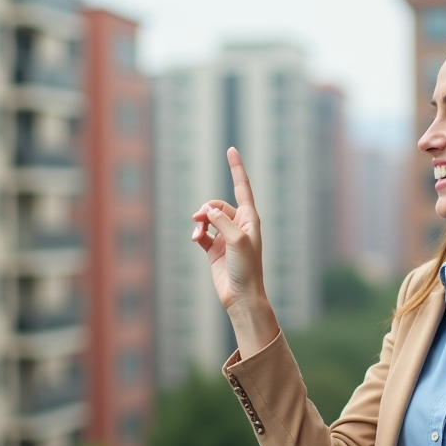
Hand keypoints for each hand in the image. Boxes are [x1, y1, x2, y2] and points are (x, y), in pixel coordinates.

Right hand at [190, 148, 277, 355]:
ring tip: (196, 232)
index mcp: (250, 219)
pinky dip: (196, 234)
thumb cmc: (246, 269)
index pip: (242, 187)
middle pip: (218, 205)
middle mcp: (239, 225)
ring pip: (207, 218)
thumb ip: (222, 221)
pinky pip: (201, 233)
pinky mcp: (214, 249)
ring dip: (199, 222)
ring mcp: (225, 237)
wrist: (241, 296)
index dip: (236, 168)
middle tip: (199, 218)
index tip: (231, 150)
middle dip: (207, 209)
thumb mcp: (236, 240)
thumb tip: (207, 209)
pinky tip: (195, 239)